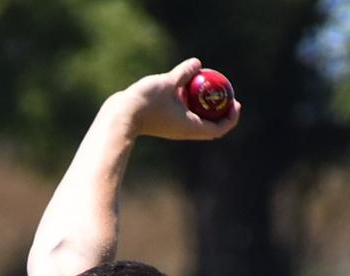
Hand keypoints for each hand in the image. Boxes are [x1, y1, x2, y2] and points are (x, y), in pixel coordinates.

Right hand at [113, 57, 240, 141]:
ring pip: (197, 120)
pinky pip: (184, 114)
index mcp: (190, 127)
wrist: (120, 117)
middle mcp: (184, 131)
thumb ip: (184, 73)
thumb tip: (198, 63)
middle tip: (227, 95)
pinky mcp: (165, 122)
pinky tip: (187, 87)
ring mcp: (174, 128)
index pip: (217, 129)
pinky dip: (191, 104)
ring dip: (205, 108)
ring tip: (208, 89)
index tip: (236, 103)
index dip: (230, 118)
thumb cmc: (144, 103)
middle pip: (210, 126)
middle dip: (221, 112)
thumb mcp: (167, 82)